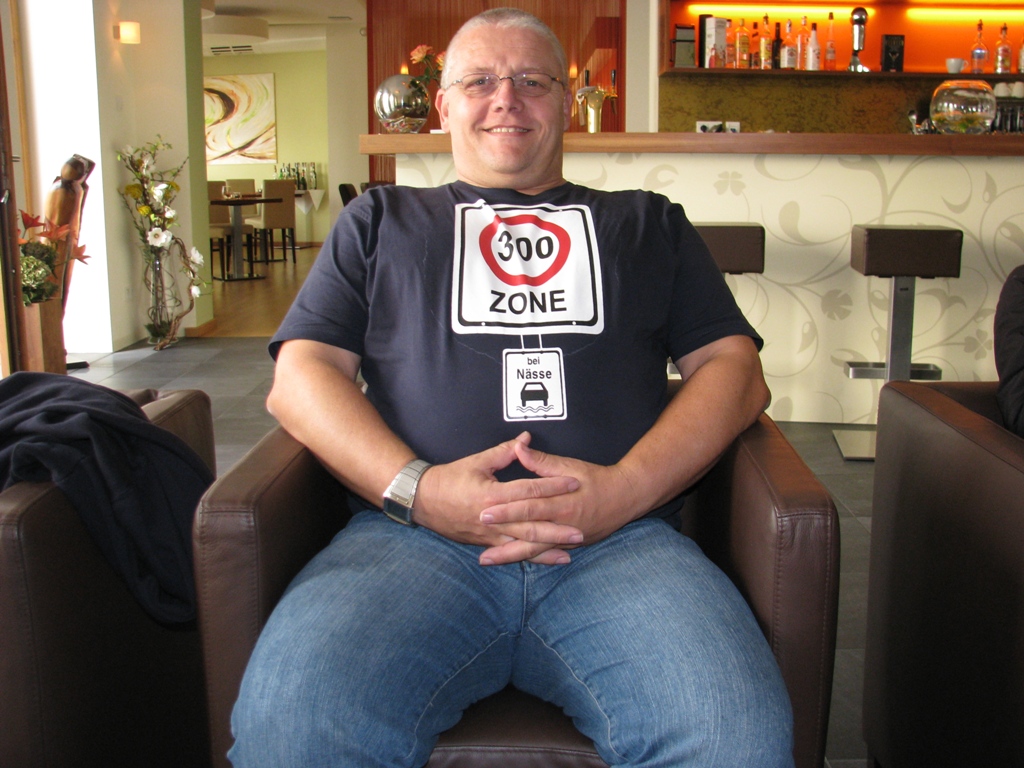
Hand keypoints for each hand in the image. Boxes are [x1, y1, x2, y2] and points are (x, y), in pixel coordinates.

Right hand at [413, 433, 584, 563]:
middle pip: (531, 523)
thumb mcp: (477, 462)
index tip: (574, 483)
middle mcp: (493, 518)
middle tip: (581, 529)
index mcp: (492, 495)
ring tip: (571, 550)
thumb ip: (505, 452)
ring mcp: (489, 534)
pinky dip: (531, 557)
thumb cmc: (450, 479)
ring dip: (548, 547)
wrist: (422, 501)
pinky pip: (512, 552)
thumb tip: (526, 439)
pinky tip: (548, 560)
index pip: (529, 490)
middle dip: (557, 527)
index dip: (553, 486)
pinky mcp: (486, 543)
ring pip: (523, 543)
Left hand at [476, 440, 644, 565]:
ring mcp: (566, 537)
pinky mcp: (570, 544)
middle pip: (526, 532)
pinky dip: (528, 559)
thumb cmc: (596, 479)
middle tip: (477, 541)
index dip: (505, 510)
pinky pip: (545, 554)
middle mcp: (563, 523)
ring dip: (509, 555)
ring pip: (533, 550)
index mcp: (561, 502)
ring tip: (485, 559)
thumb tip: (519, 447)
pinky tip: (512, 563)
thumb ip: (542, 461)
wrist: (626, 497)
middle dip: (500, 537)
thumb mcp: (570, 465)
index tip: (483, 511)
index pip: (528, 506)